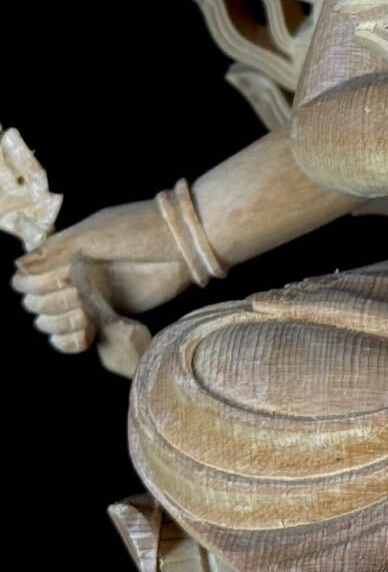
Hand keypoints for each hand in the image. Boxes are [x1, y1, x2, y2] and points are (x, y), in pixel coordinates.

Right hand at [12, 200, 189, 352]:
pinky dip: (70, 341)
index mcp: (65, 254)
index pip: (26, 278)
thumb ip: (55, 251)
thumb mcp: (94, 233)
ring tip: (83, 314)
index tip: (60, 279)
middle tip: (77, 295)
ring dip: (57, 324)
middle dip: (47, 304)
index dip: (33, 284)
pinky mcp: (110, 317)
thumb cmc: (140, 230)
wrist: (184, 244)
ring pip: (51, 323)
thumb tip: (19, 266)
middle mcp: (74, 277)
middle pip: (35, 303)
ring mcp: (91, 298)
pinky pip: (77, 337)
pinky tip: (84, 334)